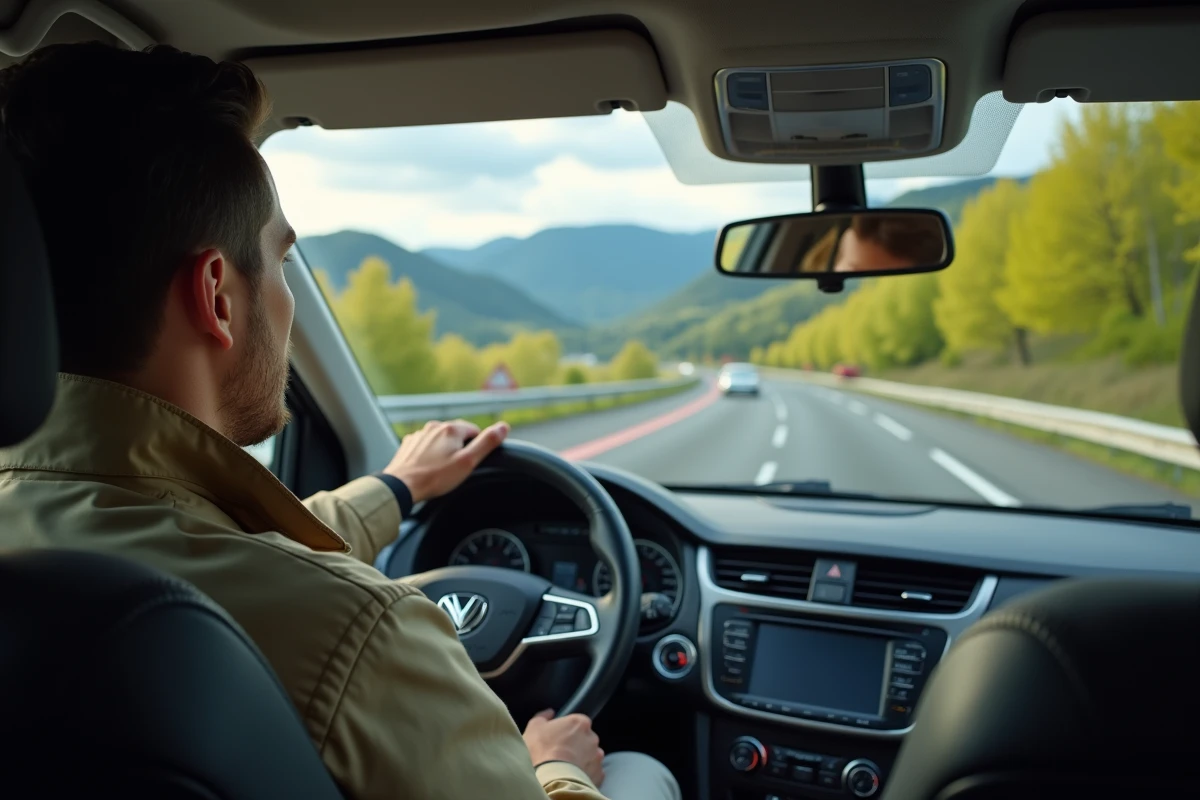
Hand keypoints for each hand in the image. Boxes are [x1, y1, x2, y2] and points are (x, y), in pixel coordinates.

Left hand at [383, 419, 508, 503]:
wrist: (401, 486)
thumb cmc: (435, 477)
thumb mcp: (467, 462)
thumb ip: (487, 443)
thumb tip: (504, 427)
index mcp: (451, 429)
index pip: (474, 430)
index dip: (476, 446)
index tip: (472, 461)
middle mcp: (434, 427)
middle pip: (456, 434)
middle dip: (460, 448)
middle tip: (458, 468)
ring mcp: (419, 435)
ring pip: (439, 439)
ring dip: (444, 450)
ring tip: (442, 470)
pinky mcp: (408, 444)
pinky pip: (425, 445)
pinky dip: (429, 454)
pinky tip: (428, 467)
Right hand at [523, 709, 604, 786]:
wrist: (550, 780)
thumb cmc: (541, 752)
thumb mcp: (534, 728)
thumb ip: (543, 717)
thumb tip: (549, 713)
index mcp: (579, 722)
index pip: (577, 723)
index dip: (567, 731)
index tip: (558, 738)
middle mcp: (592, 738)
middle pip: (585, 739)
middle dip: (576, 745)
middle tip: (560, 754)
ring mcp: (597, 757)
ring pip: (590, 756)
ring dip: (581, 760)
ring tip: (565, 768)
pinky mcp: (598, 775)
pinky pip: (592, 773)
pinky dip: (584, 775)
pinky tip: (571, 777)